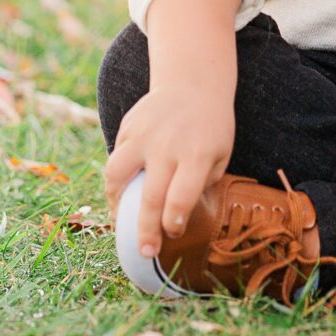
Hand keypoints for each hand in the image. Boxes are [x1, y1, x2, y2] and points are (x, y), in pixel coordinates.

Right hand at [103, 66, 238, 258]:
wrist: (193, 82)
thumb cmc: (211, 128)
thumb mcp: (220, 154)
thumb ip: (202, 184)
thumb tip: (177, 218)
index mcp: (197, 154)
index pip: (181, 198)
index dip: (173, 222)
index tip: (172, 233)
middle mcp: (167, 145)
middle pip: (150, 197)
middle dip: (146, 231)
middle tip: (145, 253)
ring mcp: (143, 135)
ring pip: (117, 175)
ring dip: (116, 203)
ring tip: (121, 220)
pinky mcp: (127, 127)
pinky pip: (116, 159)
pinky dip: (116, 180)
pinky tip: (122, 192)